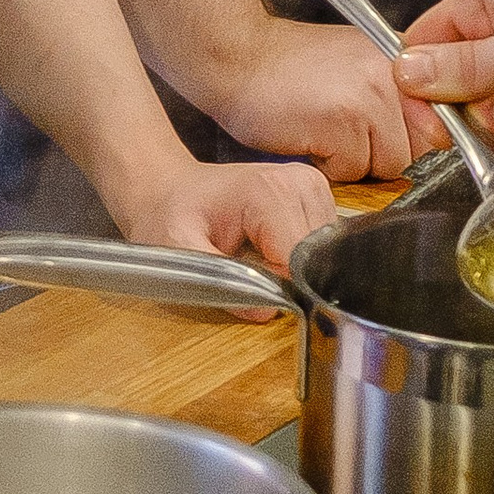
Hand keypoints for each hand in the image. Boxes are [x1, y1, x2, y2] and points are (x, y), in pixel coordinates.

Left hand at [108, 147, 334, 275]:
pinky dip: (298, 257)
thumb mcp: (178, 249)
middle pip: (316, 257)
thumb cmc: (171, 215)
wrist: (170, 189)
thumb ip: (218, 280)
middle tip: (246, 270)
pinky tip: (267, 248)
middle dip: (287, 278)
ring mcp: (310, 187)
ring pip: (324, 254)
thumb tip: (266, 311)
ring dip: (294, 268)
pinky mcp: (315, 196)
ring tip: (253, 256)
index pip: (300, 260)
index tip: (250, 288)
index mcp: (269, 191)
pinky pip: (321, 244)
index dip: (279, 287)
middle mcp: (299, 183)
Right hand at [201, 19, 448, 182]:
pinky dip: (330, 169)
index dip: (418, 145)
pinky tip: (308, 137)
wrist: (234, 53)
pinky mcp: (344, 120)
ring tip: (324, 133)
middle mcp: (395, 73)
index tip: (388, 143)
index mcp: (403, 58)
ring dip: (357, 166)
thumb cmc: (288, 70)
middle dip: (384, 158)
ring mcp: (372, 95)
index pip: (443, 123)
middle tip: (343, 135)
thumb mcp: (356, 67)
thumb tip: (429, 146)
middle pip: (420, 151)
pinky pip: (354, 173)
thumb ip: (395, 98)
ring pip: (390, 166)